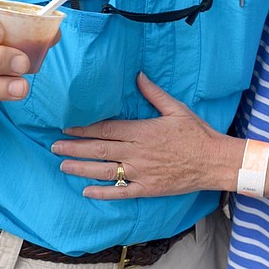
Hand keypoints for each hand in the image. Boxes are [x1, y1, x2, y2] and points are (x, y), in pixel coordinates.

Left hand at [51, 72, 238, 198]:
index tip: (66, 126)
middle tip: (54, 146)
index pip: (106, 129)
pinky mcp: (148, 188)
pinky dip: (102, 193)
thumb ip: (154, 93)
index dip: (84, 128)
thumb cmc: (196, 133)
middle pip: (98, 149)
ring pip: (104, 171)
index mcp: (142, 131)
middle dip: (73, 147)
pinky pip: (120, 193)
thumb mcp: (176, 108)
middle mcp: (137, 152)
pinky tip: (86, 192)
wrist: (214, 161)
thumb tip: (138, 75)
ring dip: (80, 168)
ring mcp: (141, 173)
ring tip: (62, 165)